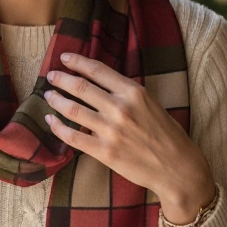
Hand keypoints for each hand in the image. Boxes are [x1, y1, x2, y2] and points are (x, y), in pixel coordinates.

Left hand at [43, 51, 213, 221]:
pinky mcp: (104, 152)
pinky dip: (58, 127)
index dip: (77, 62)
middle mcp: (121, 108)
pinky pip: (73, 137)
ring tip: (49, 96)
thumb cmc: (167, 135)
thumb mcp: (151, 104)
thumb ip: (127, 93)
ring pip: (72, 110)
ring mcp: (111, 131)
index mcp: (134, 92)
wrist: (177, 168)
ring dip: (56, 100)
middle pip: (80, 87)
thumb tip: (100, 83)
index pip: (97, 70)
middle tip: (51, 76)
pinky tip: (51, 120)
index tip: (64, 58)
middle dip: (61, 79)